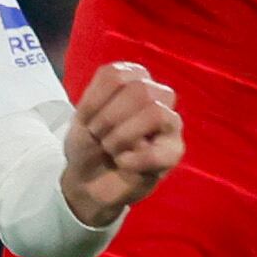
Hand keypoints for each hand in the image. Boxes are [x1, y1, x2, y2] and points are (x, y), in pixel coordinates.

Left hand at [59, 61, 181, 227]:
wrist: (87, 181)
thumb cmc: (88, 143)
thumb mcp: (82, 116)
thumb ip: (100, 97)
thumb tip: (130, 104)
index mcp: (133, 78)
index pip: (116, 75)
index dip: (94, 100)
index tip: (86, 120)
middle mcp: (156, 94)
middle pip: (141, 90)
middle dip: (110, 118)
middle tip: (98, 136)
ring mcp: (169, 122)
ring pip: (156, 113)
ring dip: (123, 135)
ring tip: (110, 149)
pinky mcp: (173, 151)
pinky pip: (159, 150)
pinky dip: (133, 158)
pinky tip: (122, 163)